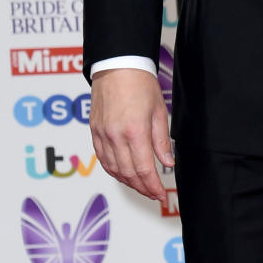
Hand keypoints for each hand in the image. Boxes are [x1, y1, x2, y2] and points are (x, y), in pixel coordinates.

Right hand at [89, 69, 172, 203]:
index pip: (144, 170)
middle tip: (154, 194)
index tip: (161, 195)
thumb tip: (167, 163)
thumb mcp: (159, 112)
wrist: (117, 66)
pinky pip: (103, 159)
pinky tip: (124, 173)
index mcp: (135, 131)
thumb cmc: (140, 84)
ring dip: (128, 182)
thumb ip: (161, 141)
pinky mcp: (95, 131)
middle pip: (128, 174)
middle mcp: (115, 136)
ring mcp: (103, 135)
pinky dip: (114, 170)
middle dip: (142, 188)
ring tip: (141, 186)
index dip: (153, 186)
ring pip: (114, 169)